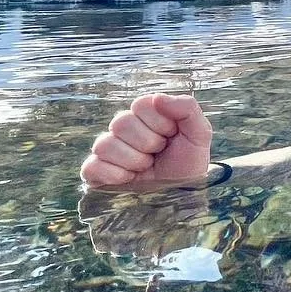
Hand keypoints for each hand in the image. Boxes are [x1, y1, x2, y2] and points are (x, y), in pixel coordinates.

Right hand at [80, 93, 212, 186]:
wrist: (181, 193)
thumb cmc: (189, 162)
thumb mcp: (199, 134)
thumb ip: (187, 108)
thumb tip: (158, 98)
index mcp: (146, 114)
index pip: (140, 104)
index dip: (160, 123)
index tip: (171, 135)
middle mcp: (124, 129)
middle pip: (121, 122)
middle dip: (148, 143)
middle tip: (158, 153)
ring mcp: (109, 150)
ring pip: (104, 144)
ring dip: (133, 161)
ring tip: (146, 166)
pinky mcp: (97, 172)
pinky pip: (91, 167)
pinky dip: (114, 175)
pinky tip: (129, 178)